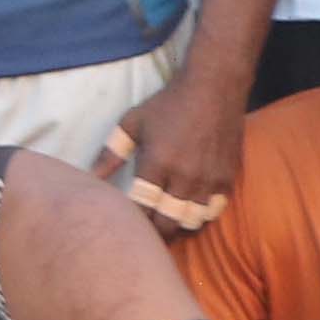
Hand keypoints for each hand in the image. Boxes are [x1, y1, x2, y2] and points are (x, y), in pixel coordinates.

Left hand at [111, 69, 247, 218]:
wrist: (214, 87)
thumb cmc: (168, 104)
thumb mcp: (132, 123)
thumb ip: (111, 152)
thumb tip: (91, 178)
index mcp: (157, 163)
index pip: (141, 208)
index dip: (132, 221)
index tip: (125, 222)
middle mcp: (185, 176)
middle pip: (167, 223)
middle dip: (154, 231)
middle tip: (145, 232)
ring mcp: (209, 179)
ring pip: (192, 221)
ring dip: (178, 225)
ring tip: (166, 221)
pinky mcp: (228, 178)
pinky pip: (213, 210)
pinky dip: (201, 214)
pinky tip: (189, 208)